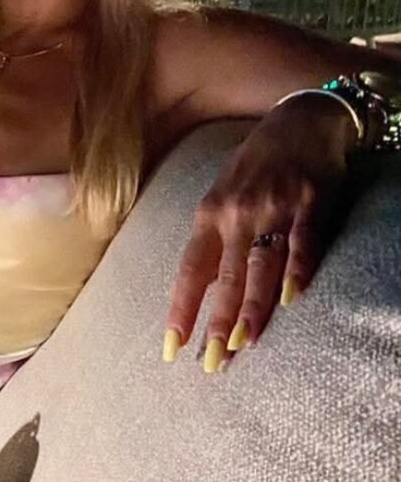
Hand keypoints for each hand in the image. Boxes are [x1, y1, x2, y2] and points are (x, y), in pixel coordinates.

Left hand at [162, 100, 354, 372]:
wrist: (298, 119)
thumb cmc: (254, 165)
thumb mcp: (221, 196)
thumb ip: (212, 240)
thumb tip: (198, 288)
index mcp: (208, 215)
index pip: (190, 271)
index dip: (181, 309)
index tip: (171, 346)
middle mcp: (236, 213)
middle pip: (224, 277)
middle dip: (216, 322)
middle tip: (210, 362)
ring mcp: (273, 207)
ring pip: (260, 266)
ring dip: (251, 308)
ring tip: (242, 344)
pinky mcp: (310, 201)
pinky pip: (303, 241)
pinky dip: (297, 270)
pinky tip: (290, 300)